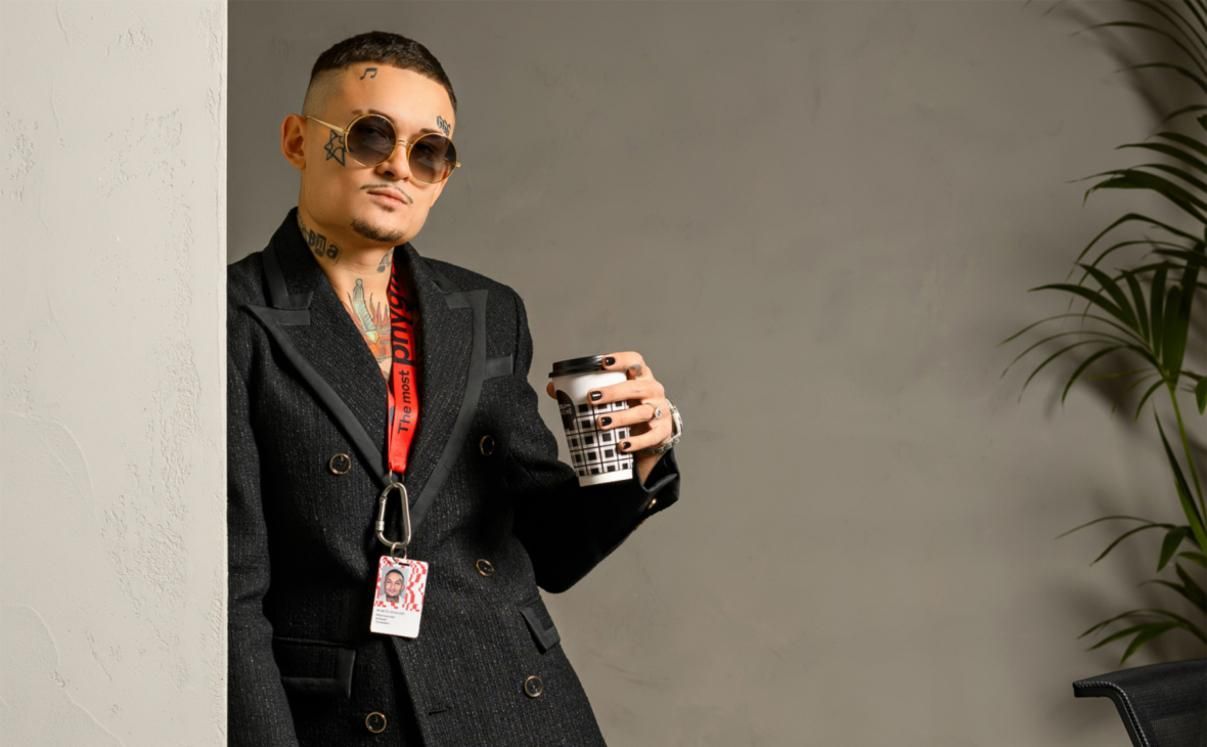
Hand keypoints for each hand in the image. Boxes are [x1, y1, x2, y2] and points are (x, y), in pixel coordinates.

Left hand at [545, 351, 672, 484]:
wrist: (654, 432)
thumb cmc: (627, 407)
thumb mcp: (613, 398)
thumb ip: (585, 392)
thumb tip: (552, 388)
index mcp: (640, 376)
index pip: (635, 361)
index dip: (621, 359)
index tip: (602, 363)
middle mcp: (653, 390)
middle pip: (637, 387)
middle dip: (614, 391)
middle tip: (592, 398)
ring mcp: (660, 411)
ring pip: (642, 412)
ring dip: (621, 417)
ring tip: (601, 423)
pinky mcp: (662, 432)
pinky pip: (650, 437)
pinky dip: (636, 442)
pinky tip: (621, 445)